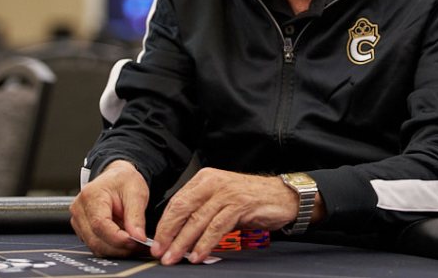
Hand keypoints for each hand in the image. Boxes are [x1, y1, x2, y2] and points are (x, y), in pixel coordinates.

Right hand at [69, 160, 149, 256]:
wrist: (116, 178)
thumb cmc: (124, 181)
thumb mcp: (136, 192)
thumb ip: (136, 216)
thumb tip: (138, 237)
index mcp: (91, 195)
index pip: (99, 224)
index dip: (117, 237)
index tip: (134, 242)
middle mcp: (79, 209)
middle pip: (95, 239)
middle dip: (119, 247)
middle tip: (139, 246)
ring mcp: (78, 220)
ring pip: (95, 246)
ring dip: (116, 250)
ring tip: (134, 244)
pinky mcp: (82, 229)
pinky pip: (95, 245)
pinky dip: (111, 248)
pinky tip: (124, 242)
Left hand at [151, 168, 299, 265]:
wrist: (282, 196)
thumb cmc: (251, 200)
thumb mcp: (221, 201)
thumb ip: (201, 211)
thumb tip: (177, 232)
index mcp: (204, 179)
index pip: (177, 202)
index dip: (164, 223)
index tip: (155, 242)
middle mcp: (213, 182)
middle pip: (183, 209)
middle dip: (168, 233)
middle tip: (160, 252)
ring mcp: (226, 193)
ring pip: (198, 219)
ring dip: (183, 242)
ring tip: (175, 257)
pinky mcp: (239, 205)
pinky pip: (217, 227)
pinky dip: (205, 243)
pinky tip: (198, 255)